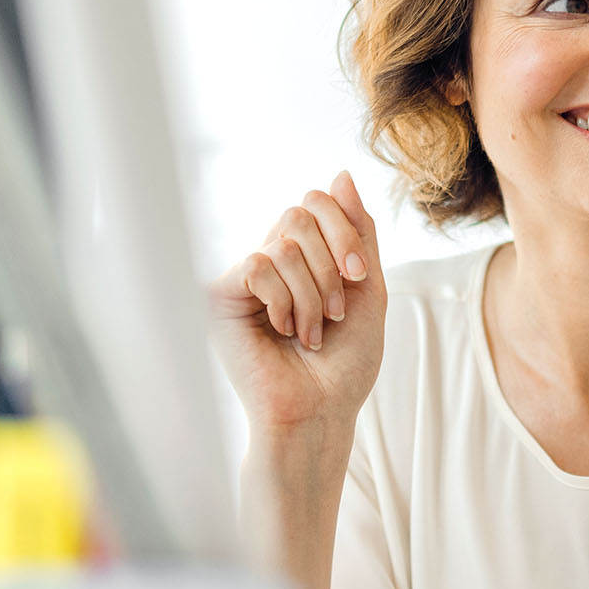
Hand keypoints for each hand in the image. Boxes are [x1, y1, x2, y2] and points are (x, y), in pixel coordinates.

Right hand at [209, 171, 386, 434]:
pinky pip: (257, 264)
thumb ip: (357, 232)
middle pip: (301, 213)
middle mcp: (270, 262)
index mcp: (303, 258)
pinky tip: (282, 332)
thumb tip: (341, 175)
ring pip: (282, 242)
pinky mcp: (221, 298)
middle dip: (331, 261)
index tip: (360, 278)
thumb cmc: (344, 365)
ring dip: (311, 293)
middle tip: (337, 311)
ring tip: (311, 333)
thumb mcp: (367, 289)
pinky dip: (283, 300)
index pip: (317, 203)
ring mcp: (244, 279)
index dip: (344, 230)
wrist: (320, 413)